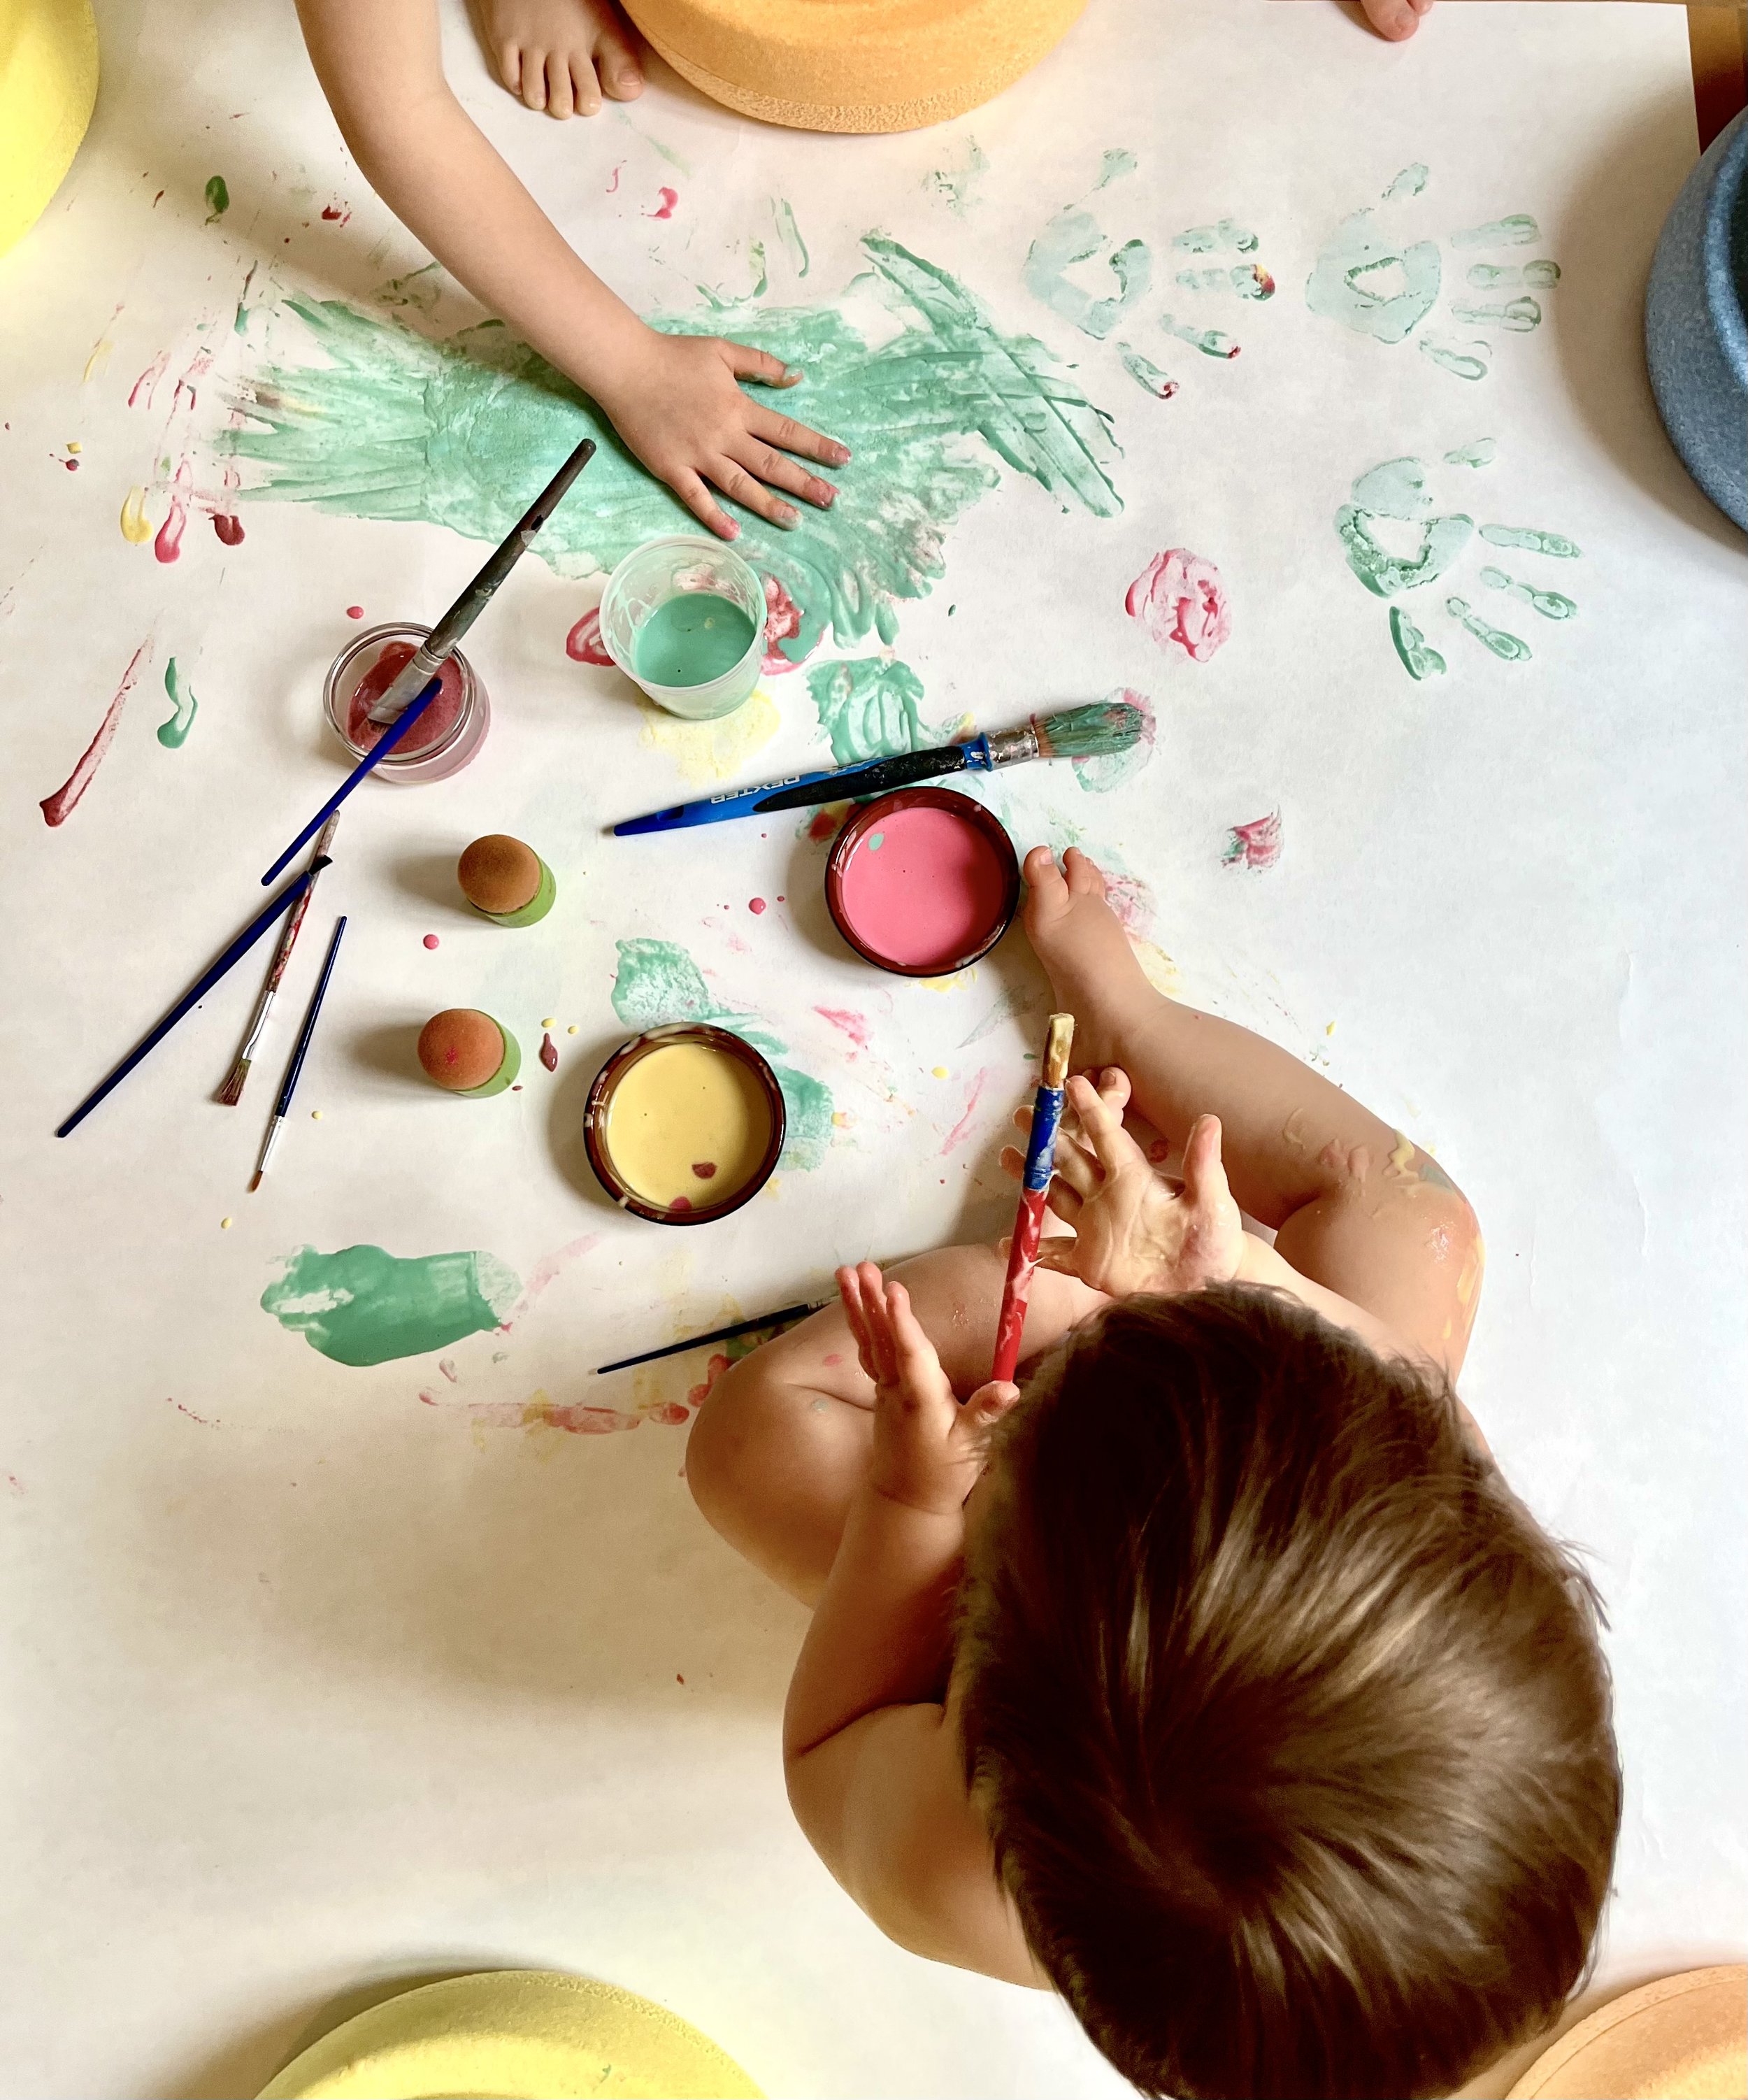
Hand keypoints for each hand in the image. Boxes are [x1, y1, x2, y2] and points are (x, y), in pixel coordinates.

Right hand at [592, 329, 850, 539]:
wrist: (625, 366)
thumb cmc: (674, 355)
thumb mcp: (723, 351)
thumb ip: (761, 364)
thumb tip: (796, 376)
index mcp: (739, 407)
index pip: (787, 431)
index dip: (817, 446)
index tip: (843, 460)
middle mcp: (723, 435)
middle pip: (771, 464)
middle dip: (804, 483)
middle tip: (831, 500)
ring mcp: (697, 455)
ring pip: (740, 485)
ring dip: (769, 505)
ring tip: (795, 521)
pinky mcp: (671, 468)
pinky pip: (696, 497)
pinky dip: (714, 516)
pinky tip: (734, 532)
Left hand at [836, 1262, 1018, 1517]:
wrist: (904, 1502)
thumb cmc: (942, 1473)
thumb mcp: (969, 1446)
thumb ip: (985, 1414)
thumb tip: (1009, 1388)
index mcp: (920, 1399)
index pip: (910, 1353)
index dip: (902, 1320)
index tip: (894, 1290)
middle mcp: (896, 1390)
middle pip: (882, 1339)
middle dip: (873, 1302)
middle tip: (863, 1268)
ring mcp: (884, 1389)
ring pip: (869, 1341)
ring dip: (860, 1306)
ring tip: (849, 1272)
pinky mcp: (881, 1391)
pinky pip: (867, 1350)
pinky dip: (861, 1324)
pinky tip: (856, 1304)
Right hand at [1000, 1069, 1244, 1299]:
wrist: (1208, 1284)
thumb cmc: (1214, 1238)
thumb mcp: (1211, 1200)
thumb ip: (1204, 1164)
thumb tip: (1210, 1120)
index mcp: (1134, 1177)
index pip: (1106, 1135)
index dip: (1090, 1108)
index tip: (1071, 1083)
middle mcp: (1108, 1196)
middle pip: (1069, 1159)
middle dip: (1046, 1137)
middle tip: (1023, 1114)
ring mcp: (1095, 1228)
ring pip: (1054, 1196)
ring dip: (1031, 1179)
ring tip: (1008, 1157)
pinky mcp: (1090, 1262)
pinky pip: (1054, 1255)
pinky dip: (1033, 1251)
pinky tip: (1011, 1244)